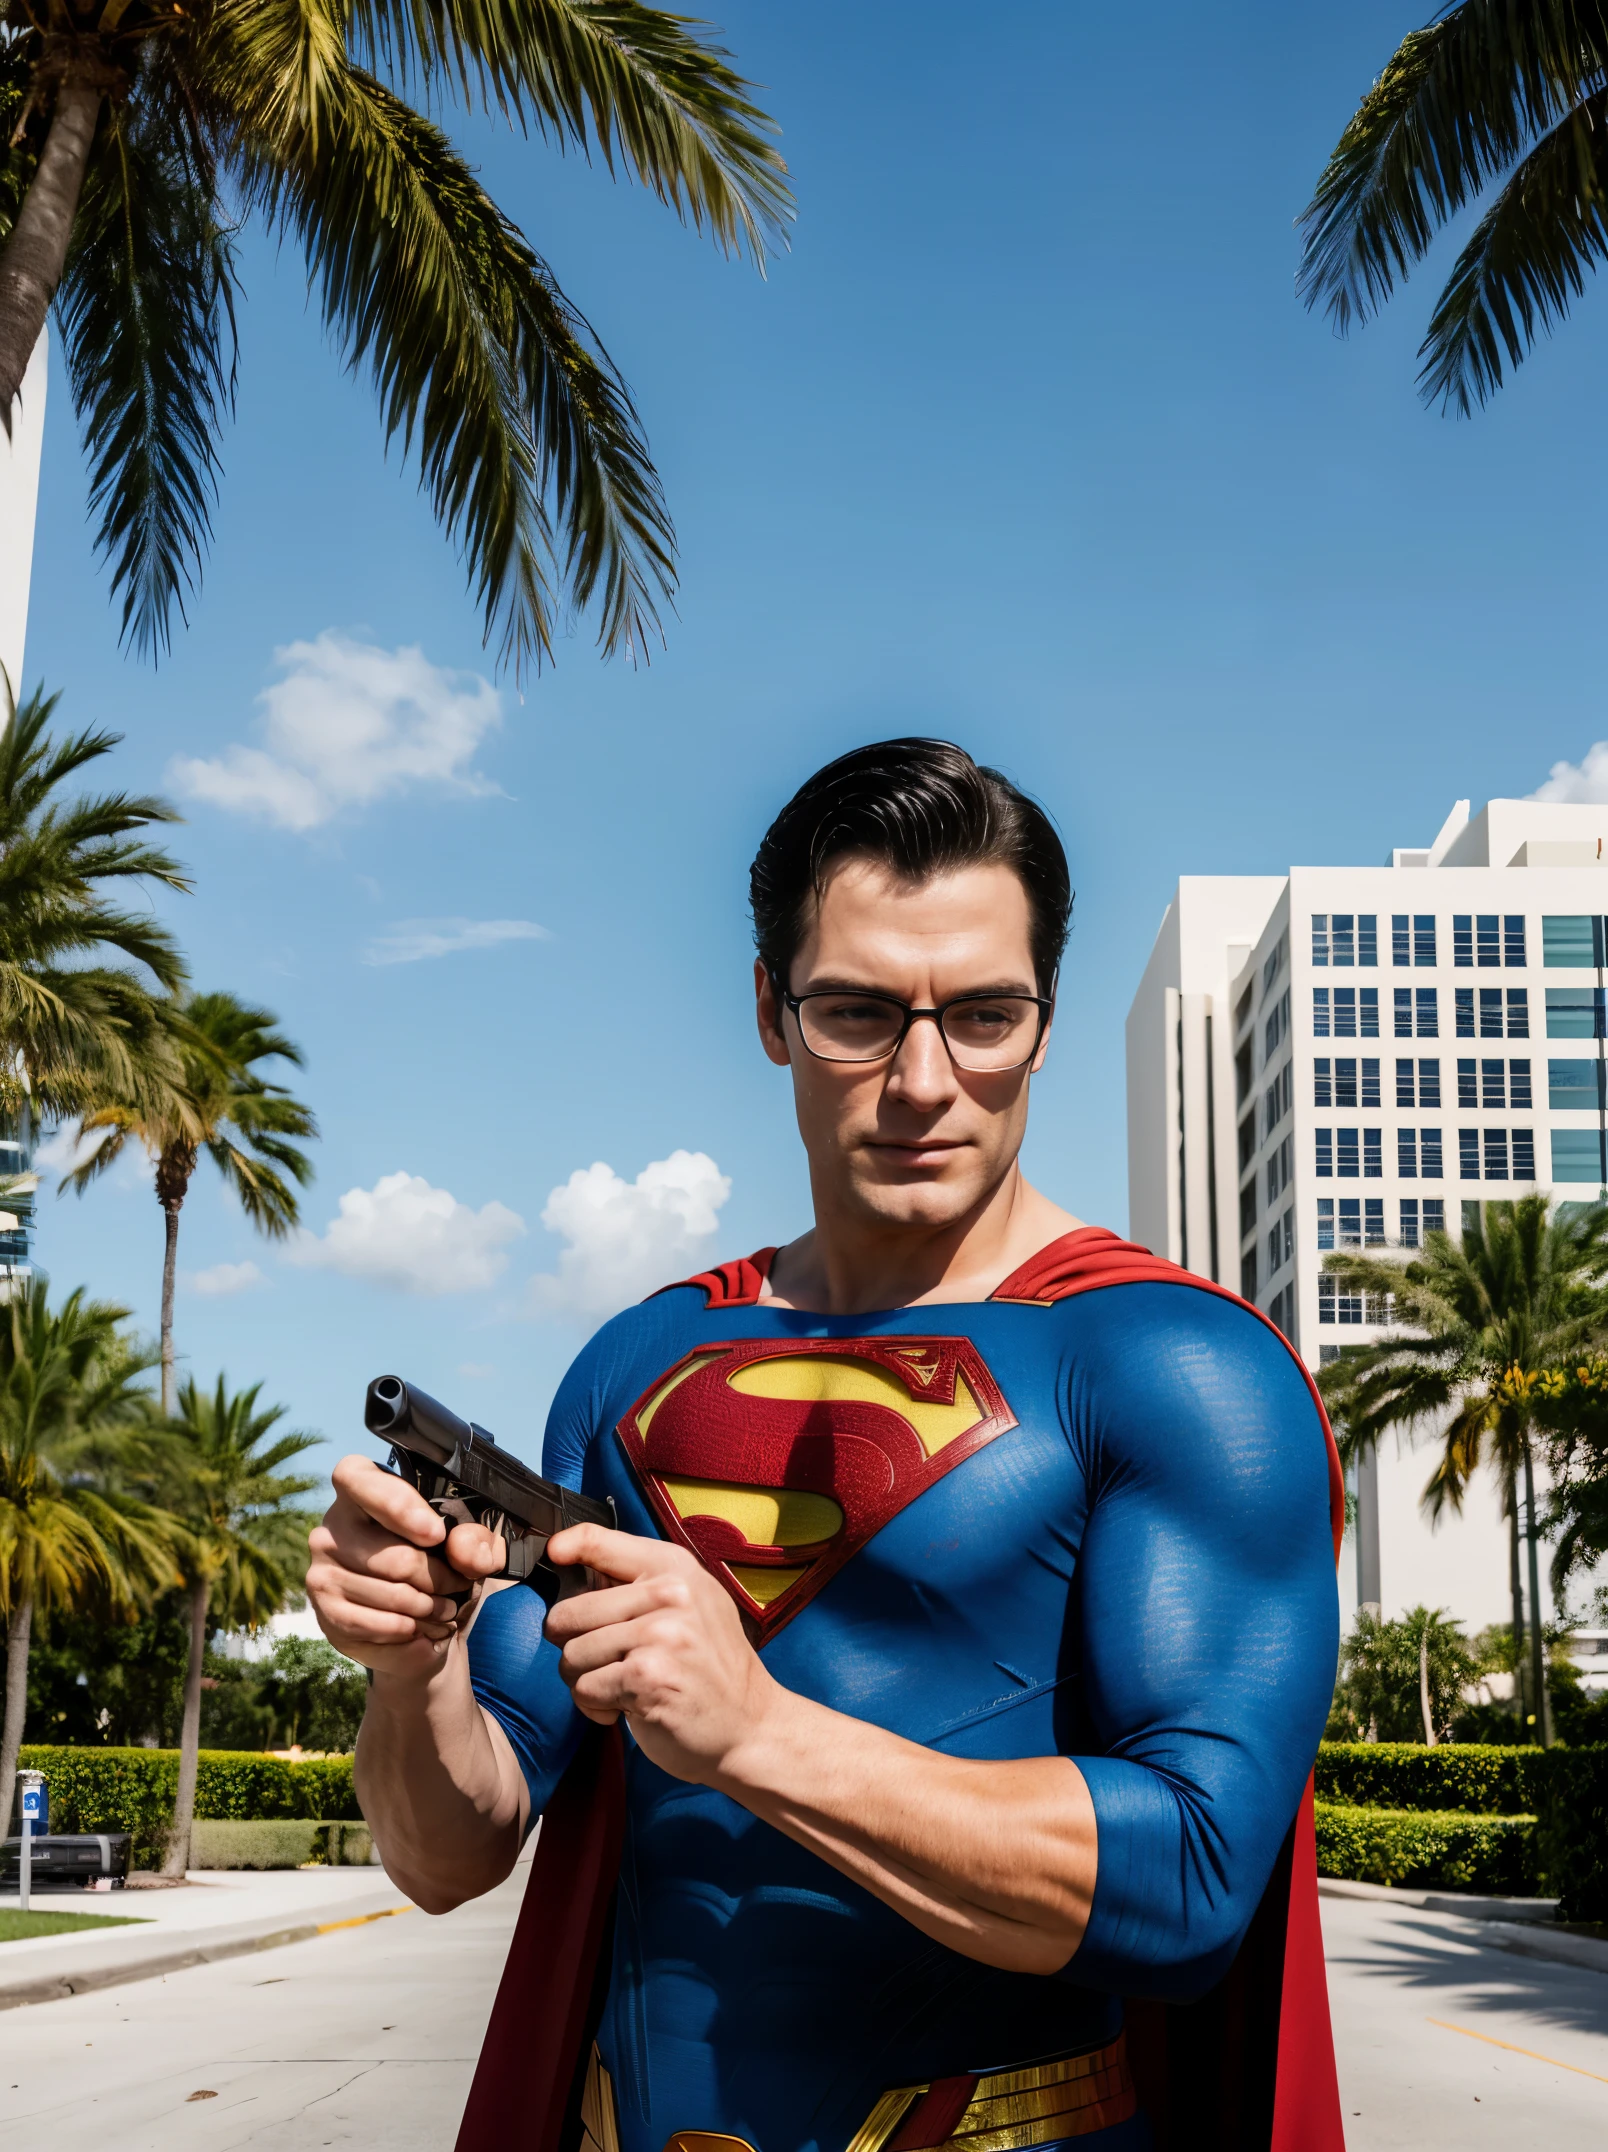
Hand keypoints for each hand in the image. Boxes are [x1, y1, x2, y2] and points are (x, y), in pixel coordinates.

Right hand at [306, 1456, 506, 1682]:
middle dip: (438, 1578)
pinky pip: (374, 1625)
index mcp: (362, 1489)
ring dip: (429, 1609)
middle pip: (393, 1556)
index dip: (396, 1505)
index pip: (356, 1478)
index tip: (436, 1533)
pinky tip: (422, 1630)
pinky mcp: (325, 1610)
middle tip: (459, 1587)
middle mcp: (333, 1526)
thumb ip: (476, 1540)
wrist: (421, 1619)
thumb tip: (461, 1547)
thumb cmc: (443, 1564)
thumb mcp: (472, 1545)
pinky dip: (408, 1632)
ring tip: (445, 1611)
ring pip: (389, 1595)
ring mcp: (323, 1569)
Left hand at [543, 1524, 780, 1784]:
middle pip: (567, 1613)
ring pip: (571, 1656)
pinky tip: (624, 1707)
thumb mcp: (690, 1605)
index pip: (596, 1540)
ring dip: (584, 1681)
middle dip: (572, 1645)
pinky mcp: (647, 1678)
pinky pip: (585, 1689)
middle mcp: (668, 1595)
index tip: (555, 1557)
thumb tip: (570, 1561)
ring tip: (618, 1686)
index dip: (563, 1548)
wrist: (750, 1724)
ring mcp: (659, 1636)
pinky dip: (595, 1706)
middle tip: (602, 1660)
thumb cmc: (709, 1666)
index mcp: (673, 1568)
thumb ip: (638, 1583)